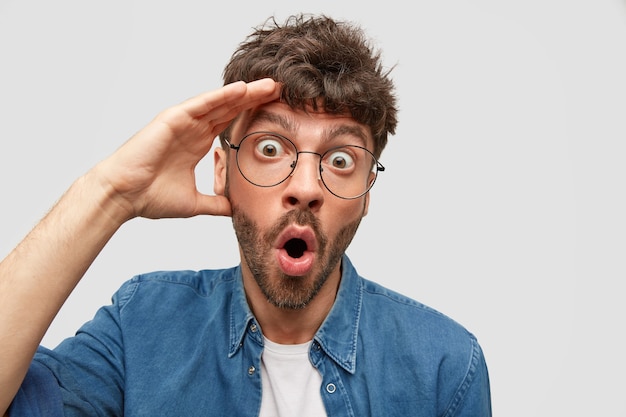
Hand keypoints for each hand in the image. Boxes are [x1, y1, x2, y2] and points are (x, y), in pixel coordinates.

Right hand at [93, 78, 279, 220]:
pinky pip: (201, 104)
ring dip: (245, 93)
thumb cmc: (151, 198)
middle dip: (255, 99)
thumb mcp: (194, 203)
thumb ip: (216, 203)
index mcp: (198, 144)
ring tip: (269, 85)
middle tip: (280, 90)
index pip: (231, 124)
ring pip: (220, 102)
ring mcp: (183, 122)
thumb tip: (234, 209)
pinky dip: (221, 96)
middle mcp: (192, 129)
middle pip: (230, 109)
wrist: (124, 196)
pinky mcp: (172, 119)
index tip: (277, 111)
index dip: (253, 116)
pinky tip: (241, 89)